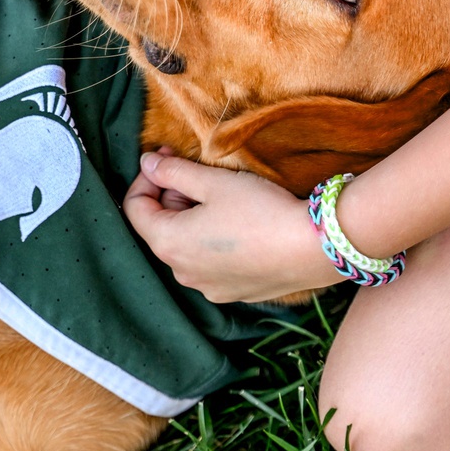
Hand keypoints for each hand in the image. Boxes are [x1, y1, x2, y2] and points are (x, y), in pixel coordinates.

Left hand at [123, 149, 341, 302]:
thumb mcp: (213, 181)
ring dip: (193, 218)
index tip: (166, 157)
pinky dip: (214, 241)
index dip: (146, 177)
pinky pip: (211, 263)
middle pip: (161, 227)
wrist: (315, 247)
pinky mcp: (234, 293)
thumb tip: (147, 163)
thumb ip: (173, 171)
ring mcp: (208, 288)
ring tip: (222, 196)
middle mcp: (182, 273)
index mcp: (168, 244)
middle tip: (198, 171)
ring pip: (186, 246)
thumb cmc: (261, 211)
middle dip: (172, 196)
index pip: (134, 208)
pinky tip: (240, 223)